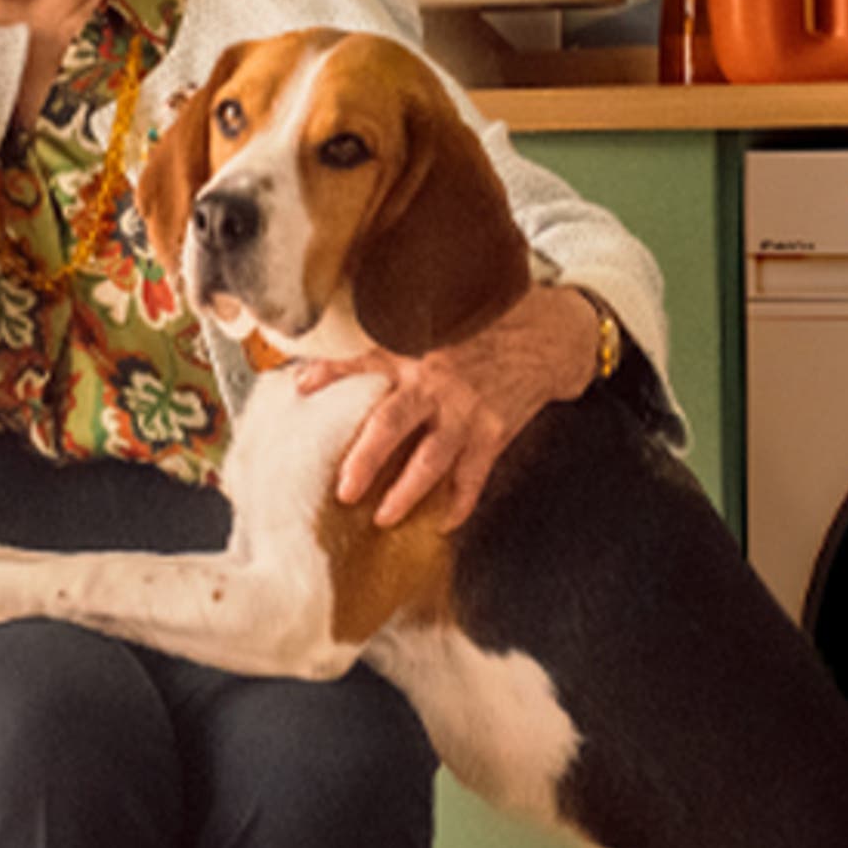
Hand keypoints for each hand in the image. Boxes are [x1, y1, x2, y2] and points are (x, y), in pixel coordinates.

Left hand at [300, 285, 603, 529]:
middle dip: (365, 459)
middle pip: (393, 423)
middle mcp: (438, 384)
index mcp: (415, 351)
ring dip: (406, 493)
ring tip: (383, 517)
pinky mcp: (493, 433)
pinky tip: (441, 523)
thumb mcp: (430, 324)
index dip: (332, 370)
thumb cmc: (479, 330)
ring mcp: (467, 412)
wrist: (545, 338)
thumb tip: (311, 370)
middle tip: (344, 490)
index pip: (365, 359)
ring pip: (431, 460)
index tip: (302, 387)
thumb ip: (376, 344)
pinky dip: (457, 504)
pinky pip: (472, 478)